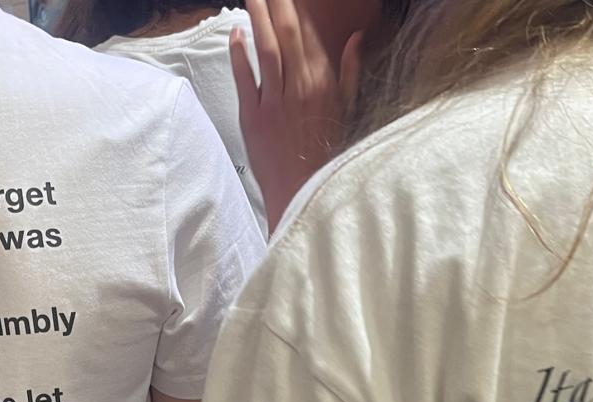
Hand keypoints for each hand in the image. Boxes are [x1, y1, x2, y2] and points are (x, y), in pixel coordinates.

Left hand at [231, 0, 365, 228]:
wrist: (303, 192)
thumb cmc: (325, 152)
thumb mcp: (345, 110)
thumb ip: (350, 72)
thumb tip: (356, 38)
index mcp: (324, 82)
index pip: (306, 32)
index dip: (295, 6)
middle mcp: (301, 86)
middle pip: (284, 32)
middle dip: (275, 1)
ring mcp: (276, 101)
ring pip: (265, 48)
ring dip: (256, 16)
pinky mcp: (254, 117)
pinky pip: (245, 77)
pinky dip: (239, 53)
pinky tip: (236, 32)